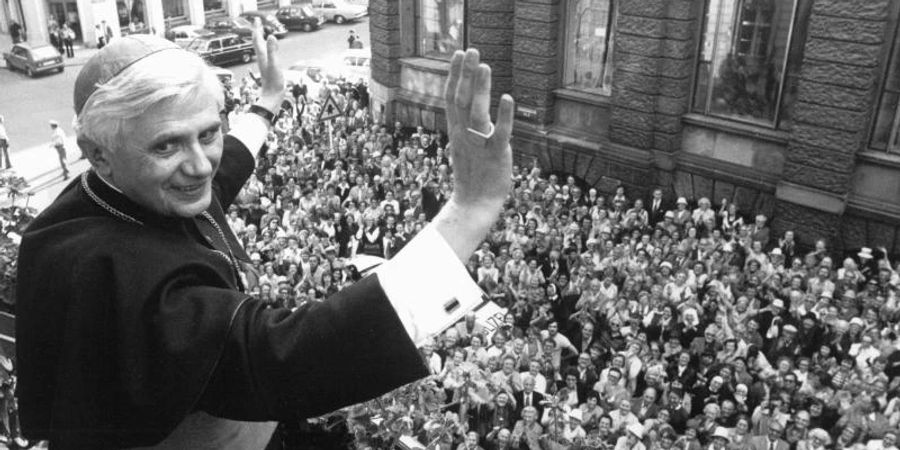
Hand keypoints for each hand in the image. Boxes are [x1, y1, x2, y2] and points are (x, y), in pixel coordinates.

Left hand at [251, 18, 284, 112]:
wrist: (272, 96)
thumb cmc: (273, 82)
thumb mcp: (274, 64)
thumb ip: (272, 50)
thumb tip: (270, 36)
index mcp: (262, 55)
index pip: (257, 39)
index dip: (257, 28)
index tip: (257, 19)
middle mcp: (262, 58)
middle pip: (257, 42)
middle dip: (257, 31)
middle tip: (258, 22)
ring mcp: (265, 63)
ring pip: (261, 47)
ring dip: (261, 39)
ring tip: (262, 33)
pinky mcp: (269, 67)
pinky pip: (266, 53)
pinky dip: (267, 47)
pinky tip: (270, 49)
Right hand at [433, 49, 513, 260]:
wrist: (474, 205)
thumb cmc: (473, 176)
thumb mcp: (466, 147)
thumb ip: (468, 128)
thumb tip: (473, 111)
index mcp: (456, 132)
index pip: (451, 98)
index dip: (455, 75)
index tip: (458, 54)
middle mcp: (464, 135)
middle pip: (460, 100)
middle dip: (465, 74)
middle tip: (471, 50)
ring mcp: (478, 145)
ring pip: (476, 112)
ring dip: (480, 88)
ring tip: (485, 65)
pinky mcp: (495, 155)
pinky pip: (498, 134)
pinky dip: (503, 116)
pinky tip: (507, 98)